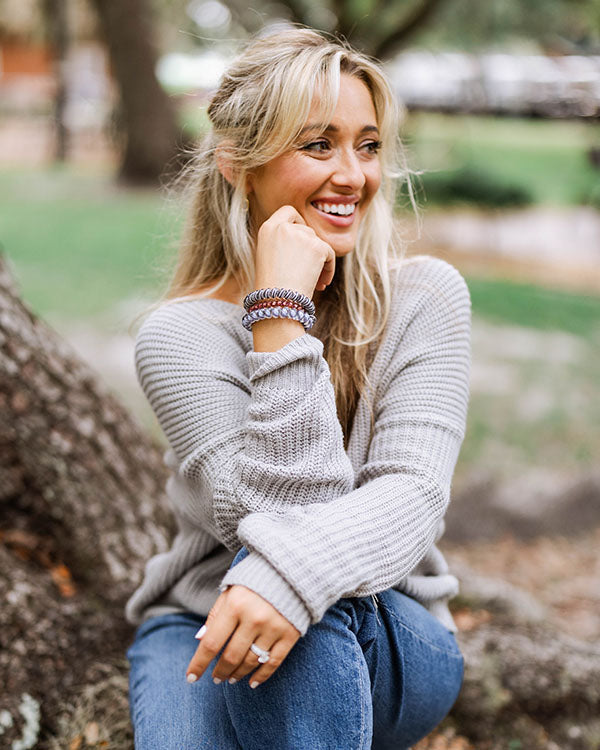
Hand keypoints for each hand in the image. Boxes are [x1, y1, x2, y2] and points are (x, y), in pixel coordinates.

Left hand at [186, 584, 300, 687]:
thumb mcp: (230, 592)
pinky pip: (274, 662)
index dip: (199, 664)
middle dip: (220, 671)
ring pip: (251, 662)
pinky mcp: (290, 633)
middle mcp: (254, 618)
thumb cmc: (253, 581)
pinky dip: (262, 675)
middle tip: (216, 679)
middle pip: (231, 656)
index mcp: (235, 605)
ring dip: (238, 674)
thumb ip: (215, 615)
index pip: (211, 643)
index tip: (191, 678)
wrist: (291, 570)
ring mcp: (273, 627)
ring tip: (231, 678)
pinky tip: (252, 682)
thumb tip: (200, 641)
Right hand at [254, 205, 335, 295]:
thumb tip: (306, 241)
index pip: (288, 211)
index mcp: (268, 228)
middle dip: (310, 250)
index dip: (298, 222)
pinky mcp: (317, 246)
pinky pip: (330, 254)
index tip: (301, 238)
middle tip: (308, 271)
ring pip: (319, 243)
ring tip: (314, 283)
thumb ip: (283, 243)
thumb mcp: (268, 258)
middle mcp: (283, 227)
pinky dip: (329, 269)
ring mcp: (301, 235)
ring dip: (319, 262)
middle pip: (306, 230)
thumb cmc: (271, 288)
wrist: (277, 301)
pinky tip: (321, 284)